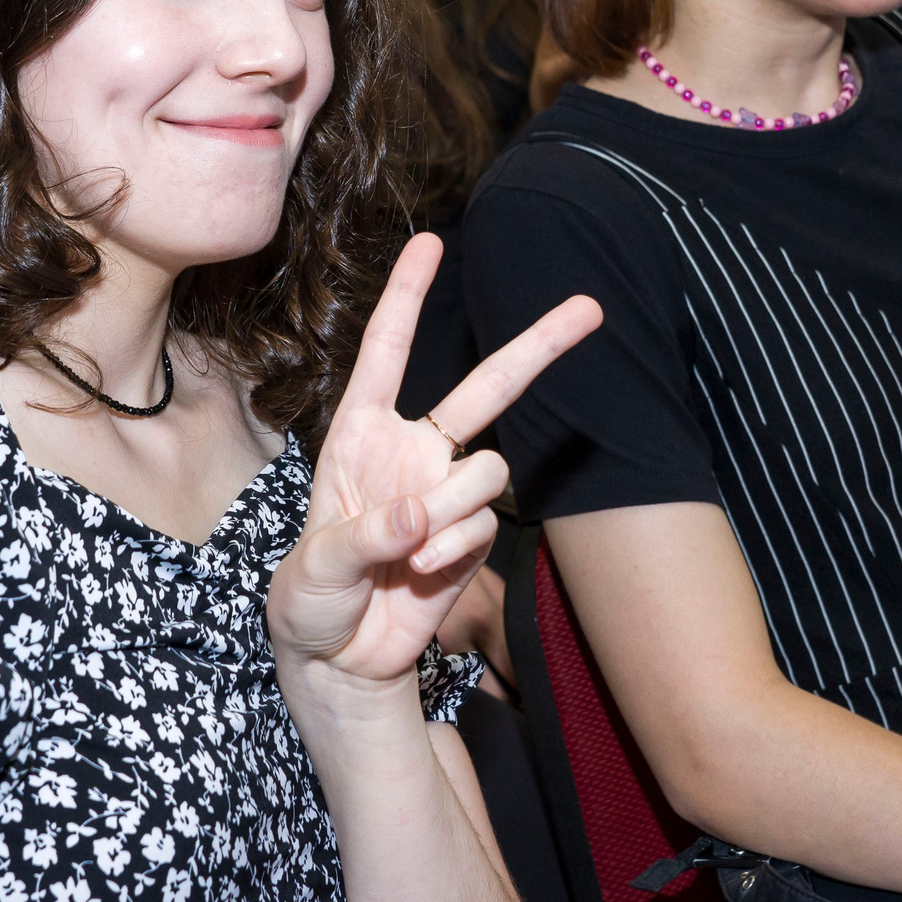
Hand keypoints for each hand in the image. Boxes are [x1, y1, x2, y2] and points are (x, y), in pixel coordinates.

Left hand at [267, 234, 598, 700]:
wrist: (340, 660)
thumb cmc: (310, 600)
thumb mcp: (313, 570)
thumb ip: (361, 538)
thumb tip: (415, 515)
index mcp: (359, 435)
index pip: (386, 352)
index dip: (406, 295)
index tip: (431, 241)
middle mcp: (411, 452)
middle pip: (486, 387)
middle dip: (538, 347)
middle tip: (591, 307)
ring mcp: (446, 493)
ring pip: (487, 472)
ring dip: (451, 511)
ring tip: (405, 554)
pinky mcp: (470, 537)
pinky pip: (482, 529)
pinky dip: (450, 556)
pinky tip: (418, 577)